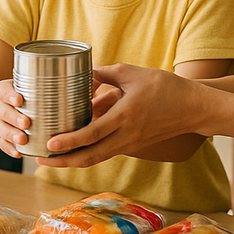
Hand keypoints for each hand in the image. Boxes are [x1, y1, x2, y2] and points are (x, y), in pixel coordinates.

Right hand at [0, 79, 30, 158]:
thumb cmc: (13, 92)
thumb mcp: (18, 83)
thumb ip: (34, 83)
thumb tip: (61, 81)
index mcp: (1, 91)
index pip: (3, 92)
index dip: (10, 96)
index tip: (19, 100)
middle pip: (2, 112)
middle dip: (14, 118)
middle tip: (26, 123)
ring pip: (0, 128)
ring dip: (11, 135)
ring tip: (22, 140)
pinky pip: (0, 141)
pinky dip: (8, 148)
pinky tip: (18, 153)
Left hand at [36, 64, 199, 167]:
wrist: (193, 107)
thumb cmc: (166, 87)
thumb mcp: (133, 73)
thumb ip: (105, 73)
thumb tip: (82, 72)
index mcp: (126, 116)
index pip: (93, 134)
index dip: (70, 141)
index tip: (50, 142)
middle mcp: (126, 135)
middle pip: (90, 157)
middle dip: (63, 161)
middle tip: (40, 159)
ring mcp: (130, 143)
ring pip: (96, 158)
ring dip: (72, 161)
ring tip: (51, 158)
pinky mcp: (132, 145)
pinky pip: (105, 153)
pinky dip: (87, 154)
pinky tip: (73, 150)